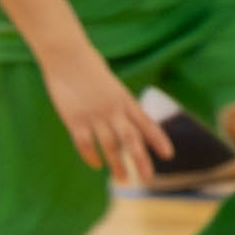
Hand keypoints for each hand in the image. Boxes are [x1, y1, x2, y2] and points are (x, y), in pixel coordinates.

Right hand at [47, 56, 161, 185]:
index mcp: (124, 99)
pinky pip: (85, 144)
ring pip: (110, 146)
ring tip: (122, 179)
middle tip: (148, 178)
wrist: (66, 54)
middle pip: (131, 139)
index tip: (168, 155)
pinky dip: (91, 156)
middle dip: (140, 160)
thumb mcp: (111, 84)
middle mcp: (112, 109)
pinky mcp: (75, 119)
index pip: (145, 122)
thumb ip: (119, 105)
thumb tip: (124, 125)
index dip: (157, 139)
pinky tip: (97, 164)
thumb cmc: (88, 66)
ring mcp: (94, 115)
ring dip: (117, 164)